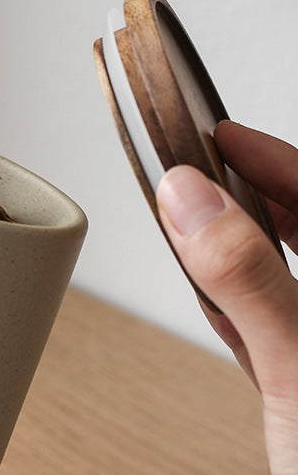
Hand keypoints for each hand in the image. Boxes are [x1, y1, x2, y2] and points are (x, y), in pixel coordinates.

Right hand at [155, 121, 297, 474]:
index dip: (282, 163)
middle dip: (255, 195)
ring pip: (283, 286)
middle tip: (194, 162)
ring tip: (190, 210)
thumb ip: (255, 283)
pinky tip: (204, 290)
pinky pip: (263, 338)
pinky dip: (226, 307)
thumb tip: (193, 200)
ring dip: (234, 248)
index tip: (221, 136)